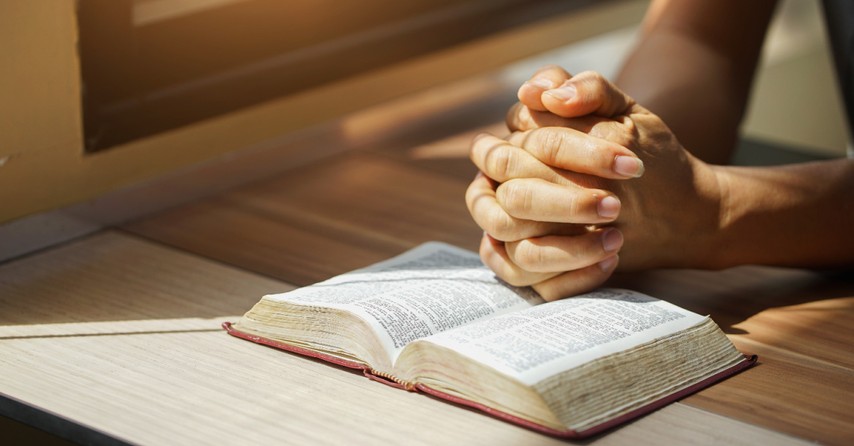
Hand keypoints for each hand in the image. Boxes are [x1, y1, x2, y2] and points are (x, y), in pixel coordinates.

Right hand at [468, 70, 724, 299]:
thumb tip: (540, 93)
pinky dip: (571, 278)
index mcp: (510, 151)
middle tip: (617, 205)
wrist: (673, 208)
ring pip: (518, 250)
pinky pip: (534, 285)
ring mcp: (510, 237)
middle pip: (515, 199)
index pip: (518, 149)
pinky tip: (609, 263)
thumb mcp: (624, 112)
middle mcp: (500, 194)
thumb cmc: (637, 153)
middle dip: (567, 203)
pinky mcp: (529, 272)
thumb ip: (589, 88)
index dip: (571, 153)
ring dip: (568, 248)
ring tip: (617, 239)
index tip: (629, 162)